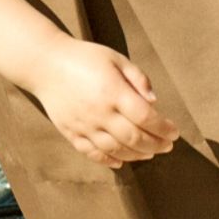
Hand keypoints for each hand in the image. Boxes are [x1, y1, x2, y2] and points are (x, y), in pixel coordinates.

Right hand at [23, 39, 178, 169]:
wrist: (44, 64)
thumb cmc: (84, 57)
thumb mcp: (115, 58)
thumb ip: (137, 78)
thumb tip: (154, 102)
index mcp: (113, 92)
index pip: (146, 118)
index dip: (164, 128)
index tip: (174, 132)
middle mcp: (99, 112)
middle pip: (134, 139)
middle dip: (156, 145)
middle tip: (167, 146)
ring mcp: (84, 125)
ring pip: (116, 150)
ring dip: (137, 155)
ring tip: (149, 153)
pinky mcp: (70, 132)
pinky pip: (92, 153)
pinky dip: (108, 160)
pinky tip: (121, 161)